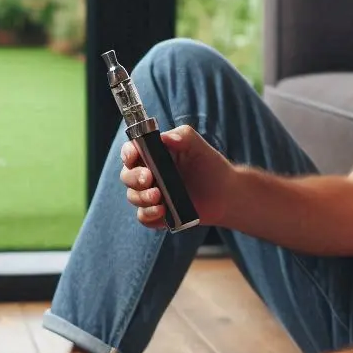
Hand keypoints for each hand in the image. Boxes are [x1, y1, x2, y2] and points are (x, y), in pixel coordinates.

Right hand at [119, 125, 234, 228]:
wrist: (225, 194)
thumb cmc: (210, 165)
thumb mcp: (198, 145)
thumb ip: (183, 136)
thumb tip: (164, 137)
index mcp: (153, 155)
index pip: (131, 151)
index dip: (128, 152)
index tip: (133, 156)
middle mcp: (148, 174)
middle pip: (127, 175)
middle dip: (134, 178)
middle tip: (149, 179)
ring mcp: (152, 195)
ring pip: (133, 197)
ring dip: (141, 197)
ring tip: (159, 197)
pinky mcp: (158, 214)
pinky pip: (143, 217)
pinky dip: (148, 215)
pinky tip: (161, 211)